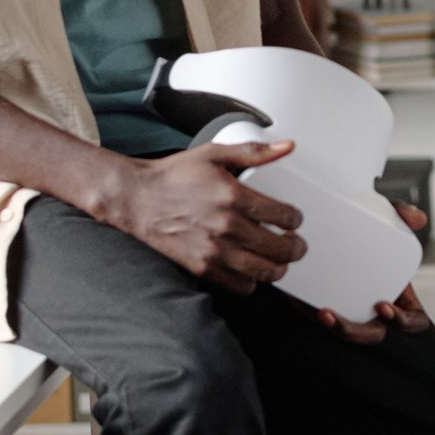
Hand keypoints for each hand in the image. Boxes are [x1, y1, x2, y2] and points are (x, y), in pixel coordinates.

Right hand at [105, 141, 307, 294]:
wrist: (138, 198)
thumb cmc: (174, 176)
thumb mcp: (215, 154)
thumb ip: (254, 152)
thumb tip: (286, 147)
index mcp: (234, 197)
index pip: (285, 216)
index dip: (296, 219)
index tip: (294, 219)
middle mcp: (227, 227)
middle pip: (281, 249)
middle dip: (296, 247)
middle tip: (295, 244)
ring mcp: (215, 251)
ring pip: (265, 272)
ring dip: (279, 268)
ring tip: (279, 260)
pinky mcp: (202, 268)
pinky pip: (240, 287)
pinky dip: (252, 281)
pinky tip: (251, 269)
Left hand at [317, 202, 434, 344]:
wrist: (327, 222)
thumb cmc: (365, 227)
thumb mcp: (383, 218)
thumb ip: (400, 213)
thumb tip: (418, 218)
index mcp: (399, 293)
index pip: (414, 319)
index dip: (404, 321)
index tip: (383, 306)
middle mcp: (375, 306)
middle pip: (374, 334)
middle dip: (358, 331)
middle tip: (340, 315)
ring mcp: (349, 309)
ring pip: (346, 332)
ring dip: (336, 328)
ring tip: (322, 313)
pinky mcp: (323, 305)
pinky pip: (319, 317)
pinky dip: (310, 311)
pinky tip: (301, 298)